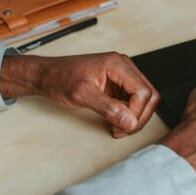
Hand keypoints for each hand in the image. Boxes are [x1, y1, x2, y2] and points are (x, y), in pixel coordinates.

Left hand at [0, 52, 159, 137]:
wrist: (47, 75)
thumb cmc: (60, 78)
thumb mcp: (81, 95)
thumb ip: (107, 108)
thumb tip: (129, 121)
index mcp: (117, 64)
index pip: (143, 91)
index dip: (136, 113)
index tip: (122, 126)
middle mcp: (123, 67)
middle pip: (149, 95)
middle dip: (139, 117)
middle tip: (122, 130)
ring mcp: (122, 75)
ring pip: (144, 99)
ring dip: (134, 117)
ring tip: (117, 127)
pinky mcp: (118, 83)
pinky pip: (133, 100)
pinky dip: (128, 114)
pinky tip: (115, 120)